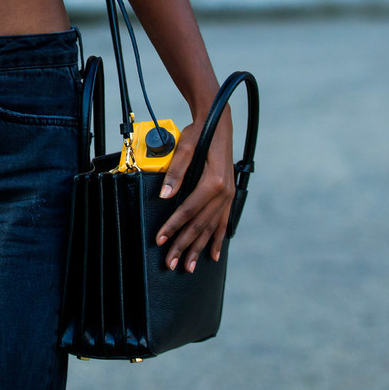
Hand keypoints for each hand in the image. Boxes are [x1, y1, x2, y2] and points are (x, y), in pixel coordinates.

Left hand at [154, 103, 234, 271]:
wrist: (218, 122)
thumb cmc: (200, 133)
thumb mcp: (185, 147)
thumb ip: (175, 172)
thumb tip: (164, 195)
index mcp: (212, 182)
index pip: (188, 211)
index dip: (173, 227)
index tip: (160, 240)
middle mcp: (223, 192)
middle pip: (199, 225)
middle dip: (184, 245)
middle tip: (171, 263)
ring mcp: (228, 196)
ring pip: (211, 228)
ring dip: (199, 249)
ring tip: (188, 267)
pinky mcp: (228, 196)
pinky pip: (223, 223)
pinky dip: (217, 240)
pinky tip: (212, 255)